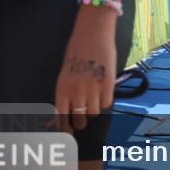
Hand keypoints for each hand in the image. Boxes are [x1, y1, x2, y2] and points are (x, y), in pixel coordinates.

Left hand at [55, 11, 116, 132]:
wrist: (92, 34)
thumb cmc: (77, 52)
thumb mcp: (66, 73)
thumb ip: (67, 92)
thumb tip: (69, 111)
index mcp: (62, 89)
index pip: (61, 118)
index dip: (65, 129)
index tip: (69, 135)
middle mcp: (76, 91)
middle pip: (79, 119)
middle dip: (81, 122)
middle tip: (83, 120)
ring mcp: (93, 88)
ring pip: (94, 112)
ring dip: (94, 109)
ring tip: (94, 99)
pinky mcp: (107, 84)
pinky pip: (107, 103)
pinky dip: (105, 100)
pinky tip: (103, 90)